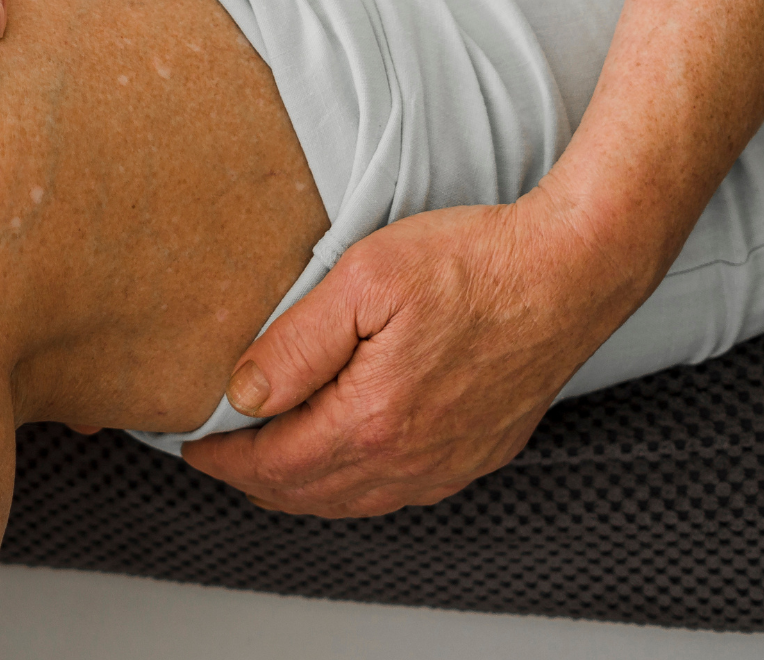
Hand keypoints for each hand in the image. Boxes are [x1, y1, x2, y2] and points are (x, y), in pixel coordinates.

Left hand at [182, 191, 651, 516]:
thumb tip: (242, 395)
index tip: (192, 445)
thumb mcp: (363, 282)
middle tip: (218, 456)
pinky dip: (353, 486)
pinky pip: (399, 491)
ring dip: (301, 489)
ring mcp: (450, 463)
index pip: (274, 464)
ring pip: (354, 500)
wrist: (571, 270)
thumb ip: (295, 345)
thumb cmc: (473, 264)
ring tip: (265, 463)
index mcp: (373, 421)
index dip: (224, 458)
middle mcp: (413, 459)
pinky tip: (340, 462)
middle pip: (308, 493)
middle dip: (254, 480)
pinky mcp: (478, 453)